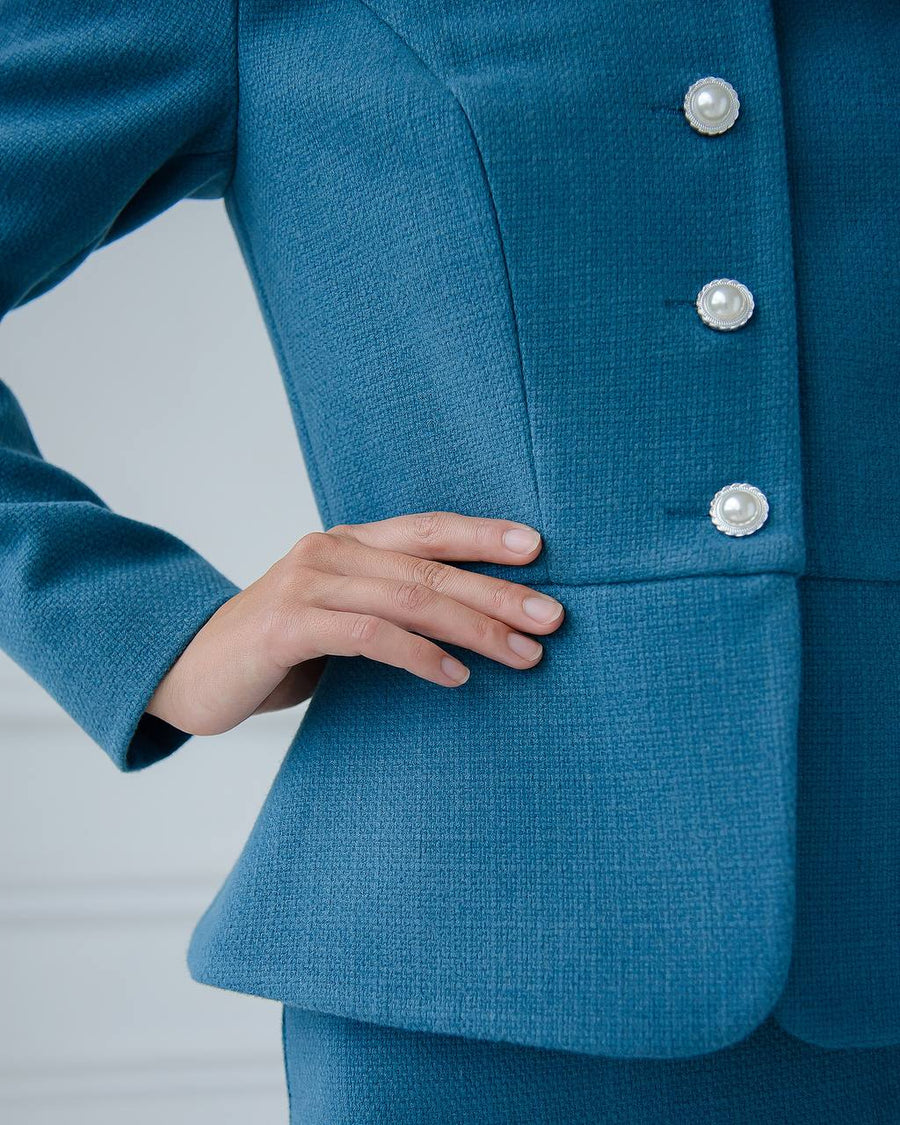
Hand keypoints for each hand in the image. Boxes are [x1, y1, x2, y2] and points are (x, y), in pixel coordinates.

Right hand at [146, 512, 564, 735]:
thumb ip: (388, 606)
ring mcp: (307, 584)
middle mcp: (330, 551)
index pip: (428, 529)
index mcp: (349, 543)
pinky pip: (370, 635)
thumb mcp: (338, 615)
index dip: (483, 534)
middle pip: (430, 566)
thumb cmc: (277, 648)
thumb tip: (471, 626)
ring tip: (524, 654)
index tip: (538, 550)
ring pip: (409, 598)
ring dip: (474, 627)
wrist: (190, 672)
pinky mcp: (289, 624)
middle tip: (552, 618)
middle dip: (498, 592)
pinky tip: (456, 676)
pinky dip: (419, 655)